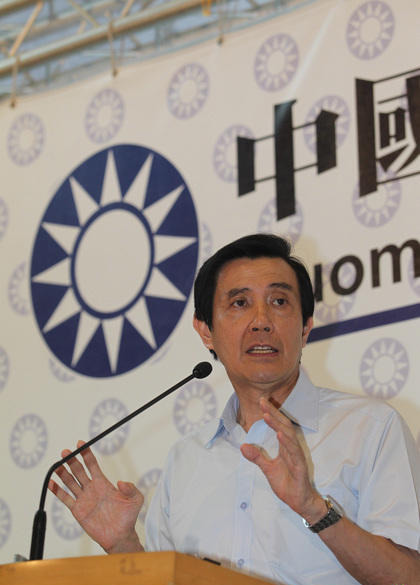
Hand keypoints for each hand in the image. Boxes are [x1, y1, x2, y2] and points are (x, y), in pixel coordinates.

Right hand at [48, 440, 143, 553]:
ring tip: (56, 464)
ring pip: (70, 482)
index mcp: (103, 483)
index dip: (86, 453)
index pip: (92, 464)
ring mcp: (83, 498)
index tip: (80, 443)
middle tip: (65, 452)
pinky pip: (65, 498)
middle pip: (79, 470)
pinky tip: (50, 483)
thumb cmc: (128, 517)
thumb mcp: (136, 499)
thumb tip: (120, 482)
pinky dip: (57, 491)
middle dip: (72, 460)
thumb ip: (131, 488)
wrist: (120, 536)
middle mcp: (91, 488)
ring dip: (62, 473)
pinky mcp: (77, 510)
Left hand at [240, 398, 324, 522]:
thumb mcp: (268, 469)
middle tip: (262, 401)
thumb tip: (243, 446)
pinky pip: (294, 453)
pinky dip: (287, 443)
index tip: (261, 402)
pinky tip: (280, 435)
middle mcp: (292, 448)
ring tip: (267, 415)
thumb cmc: (287, 484)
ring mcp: (297, 457)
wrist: (300, 502)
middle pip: (284, 426)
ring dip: (278, 425)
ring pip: (289, 436)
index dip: (270, 414)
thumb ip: (257, 457)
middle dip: (273, 413)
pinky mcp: (300, 467)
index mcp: (285, 447)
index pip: (278, 426)